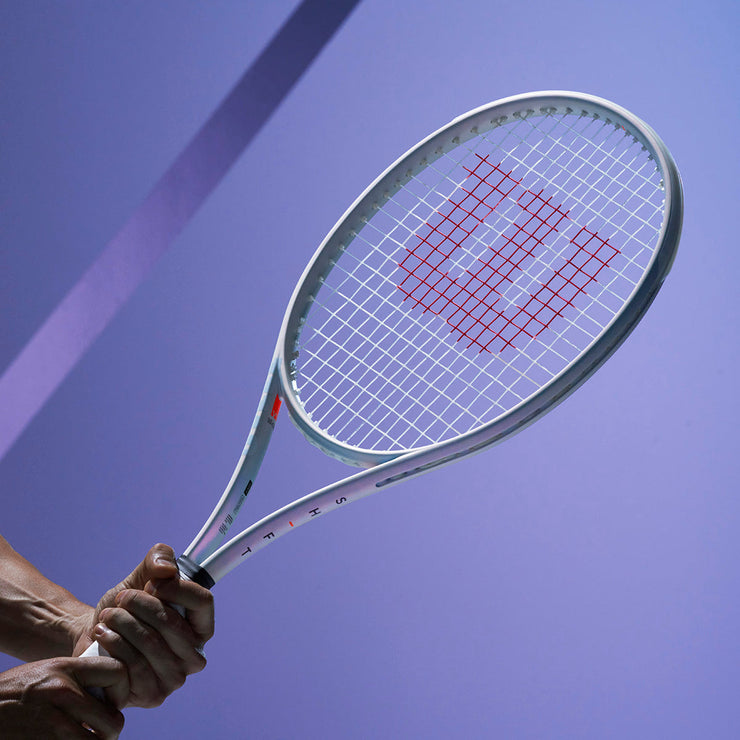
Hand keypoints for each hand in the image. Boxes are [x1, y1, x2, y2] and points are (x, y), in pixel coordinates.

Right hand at [0, 656, 125, 737]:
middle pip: (113, 721)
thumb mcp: (46, 672)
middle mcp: (61, 694)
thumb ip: (77, 678)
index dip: (122, 690)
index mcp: (65, 669)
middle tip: (100, 729)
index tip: (111, 702)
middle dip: (110, 729)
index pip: (118, 672)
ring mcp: (51, 725)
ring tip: (86, 738)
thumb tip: (109, 694)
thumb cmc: (13, 693)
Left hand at [73, 544, 213, 707]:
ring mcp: (175, 679)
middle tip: (121, 599)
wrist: (94, 638)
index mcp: (201, 626)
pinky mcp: (150, 695)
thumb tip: (167, 570)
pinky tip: (102, 635)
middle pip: (172, 623)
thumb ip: (158, 559)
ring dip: (122, 622)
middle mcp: (195, 656)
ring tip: (108, 615)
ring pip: (150, 644)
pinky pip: (131, 665)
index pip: (203, 601)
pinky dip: (111, 643)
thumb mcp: (140, 575)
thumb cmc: (125, 607)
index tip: (152, 583)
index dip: (176, 588)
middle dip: (139, 604)